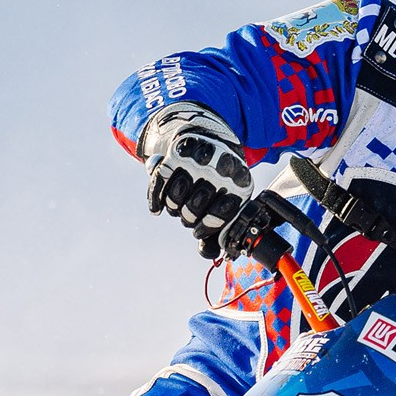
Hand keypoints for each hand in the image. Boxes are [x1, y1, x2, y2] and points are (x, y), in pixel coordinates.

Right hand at [141, 104, 252, 257]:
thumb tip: (210, 254)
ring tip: (180, 203)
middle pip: (192, 209)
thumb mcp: (226, 202)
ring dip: (174, 207)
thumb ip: (218, 232)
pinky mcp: (175, 153)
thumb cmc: (221, 182)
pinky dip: (155, 200)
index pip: (219, 215)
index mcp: (240, 182)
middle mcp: (218, 168)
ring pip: (174, 198)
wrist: (210, 142)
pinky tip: (157, 208)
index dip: (207, 227)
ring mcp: (197, 160)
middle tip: (190, 214)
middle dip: (188, 217)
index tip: (201, 229)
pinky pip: (158, 184)